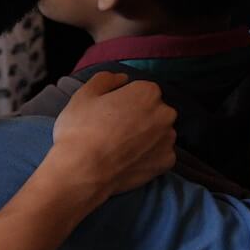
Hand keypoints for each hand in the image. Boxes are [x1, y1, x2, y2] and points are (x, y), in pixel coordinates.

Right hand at [46, 72, 176, 206]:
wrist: (83, 171)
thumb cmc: (81, 130)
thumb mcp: (83, 95)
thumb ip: (105, 79)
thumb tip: (121, 78)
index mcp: (147, 92)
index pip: (139, 90)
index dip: (121, 100)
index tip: (107, 112)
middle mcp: (165, 113)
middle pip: (152, 110)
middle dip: (137, 116)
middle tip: (112, 129)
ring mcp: (168, 139)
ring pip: (157, 132)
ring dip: (144, 135)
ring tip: (119, 146)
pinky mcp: (167, 161)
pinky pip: (159, 153)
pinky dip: (147, 155)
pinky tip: (127, 159)